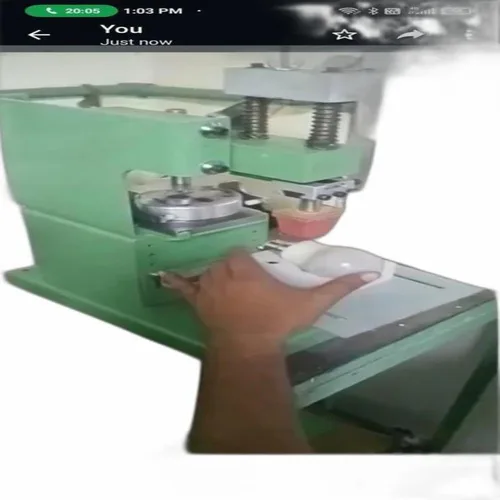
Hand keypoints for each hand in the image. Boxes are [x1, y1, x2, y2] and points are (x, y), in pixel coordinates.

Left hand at [160, 249, 378, 350]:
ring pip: (207, 272)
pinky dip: (176, 282)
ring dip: (214, 275)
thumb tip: (368, 275)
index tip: (254, 268)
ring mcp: (208, 288)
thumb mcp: (309, 304)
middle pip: (222, 261)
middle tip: (245, 282)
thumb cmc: (277, 323)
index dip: (245, 260)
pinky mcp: (198, 303)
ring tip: (225, 284)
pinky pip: (184, 289)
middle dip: (232, 268)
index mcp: (245, 268)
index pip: (238, 253)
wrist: (248, 347)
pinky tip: (164, 276)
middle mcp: (222, 274)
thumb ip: (336, 289)